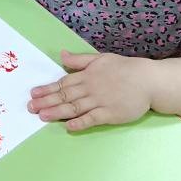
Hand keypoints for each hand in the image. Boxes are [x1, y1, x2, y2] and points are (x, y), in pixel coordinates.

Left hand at [27, 51, 154, 131]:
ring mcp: (100, 102)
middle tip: (30, 107)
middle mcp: (91, 88)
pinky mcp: (110, 114)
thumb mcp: (100, 59)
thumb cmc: (125, 69)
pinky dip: (80, 122)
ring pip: (74, 107)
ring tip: (42, 116)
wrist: (149, 81)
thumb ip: (79, 60)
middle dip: (46, 101)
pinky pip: (92, 119)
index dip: (47, 89)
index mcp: (87, 75)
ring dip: (57, 111)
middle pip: (65, 96)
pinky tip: (68, 126)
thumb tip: (60, 54)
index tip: (33, 93)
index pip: (63, 83)